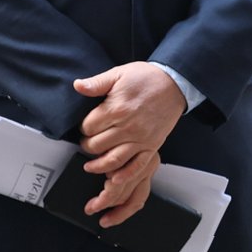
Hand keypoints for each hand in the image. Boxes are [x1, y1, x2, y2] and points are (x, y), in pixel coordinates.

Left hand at [72, 62, 185, 227]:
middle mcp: (128, 126)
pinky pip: (137, 166)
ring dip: (98, 166)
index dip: (83, 128)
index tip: (86, 126)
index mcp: (116, 108)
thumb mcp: (119, 74)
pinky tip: (114, 178)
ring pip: (113, 160)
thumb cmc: (146, 78)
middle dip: (87, 146)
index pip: (88, 127)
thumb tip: (78, 86)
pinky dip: (124, 175)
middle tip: (87, 143)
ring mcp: (140, 139)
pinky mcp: (151, 146)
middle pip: (96, 146)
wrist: (174, 83)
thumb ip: (97, 83)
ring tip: (90, 166)